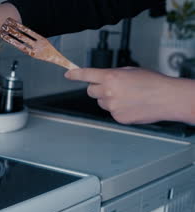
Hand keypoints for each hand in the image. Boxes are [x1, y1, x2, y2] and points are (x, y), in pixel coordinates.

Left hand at [65, 67, 194, 124]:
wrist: (166, 98)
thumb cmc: (152, 82)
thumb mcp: (130, 71)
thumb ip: (113, 75)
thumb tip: (104, 78)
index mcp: (111, 77)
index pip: (86, 74)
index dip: (75, 74)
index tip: (68, 74)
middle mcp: (108, 92)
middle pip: (90, 91)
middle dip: (97, 88)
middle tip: (110, 87)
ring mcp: (112, 106)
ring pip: (101, 102)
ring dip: (108, 99)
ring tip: (127, 96)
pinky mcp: (117, 117)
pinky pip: (111, 112)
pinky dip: (118, 109)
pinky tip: (131, 105)